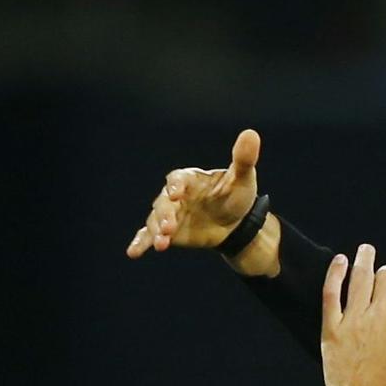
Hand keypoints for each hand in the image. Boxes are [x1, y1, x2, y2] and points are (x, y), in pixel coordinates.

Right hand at [126, 129, 276, 274]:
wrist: (235, 222)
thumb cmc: (236, 195)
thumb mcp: (243, 178)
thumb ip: (243, 159)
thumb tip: (251, 133)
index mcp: (190, 179)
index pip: (178, 179)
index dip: (176, 185)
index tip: (177, 194)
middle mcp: (175, 195)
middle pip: (163, 202)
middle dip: (165, 214)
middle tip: (169, 228)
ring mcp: (169, 214)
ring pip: (155, 220)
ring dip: (156, 230)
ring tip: (162, 243)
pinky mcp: (167, 232)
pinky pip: (149, 235)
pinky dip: (141, 242)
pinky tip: (133, 252)